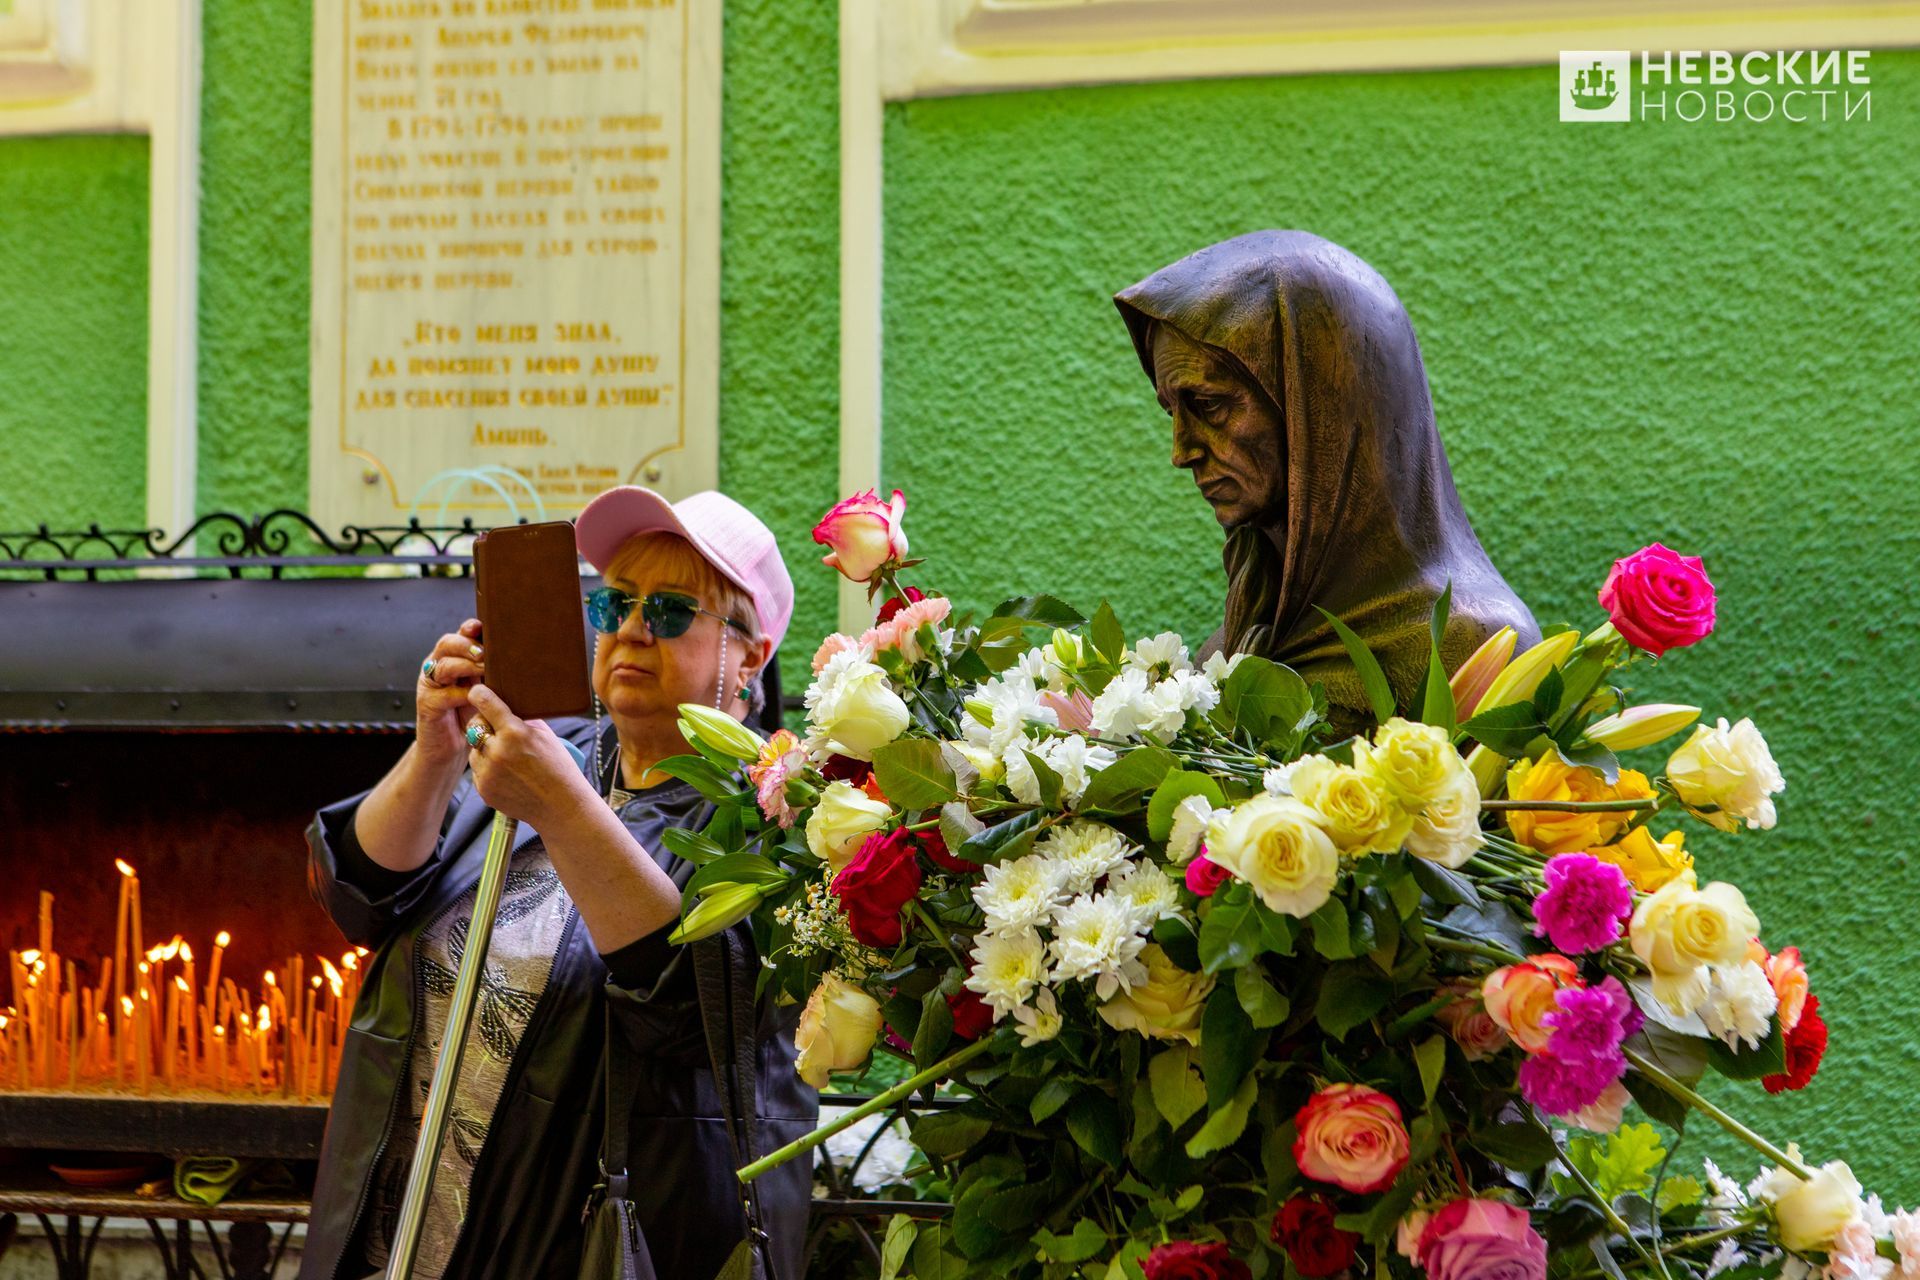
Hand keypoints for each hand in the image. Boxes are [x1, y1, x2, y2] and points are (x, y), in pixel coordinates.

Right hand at [416, 619, 484, 765]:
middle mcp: (438, 666)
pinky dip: (461, 694)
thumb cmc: (473, 714)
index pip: (459, 635)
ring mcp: (430, 685)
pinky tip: (475, 696)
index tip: (482, 626)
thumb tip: (525, 657)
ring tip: (484, 669)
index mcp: (453, 658)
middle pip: (447, 644)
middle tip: (485, 652)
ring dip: (464, 665)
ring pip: (443, 666)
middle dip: (466, 644)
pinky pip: (443, 694)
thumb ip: (494, 672)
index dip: (469, 628)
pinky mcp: (427, 704)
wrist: (451, 748)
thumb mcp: (486, 689)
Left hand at [465, 684, 589, 828]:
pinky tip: (507, 773)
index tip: (477, 692)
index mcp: (514, 733)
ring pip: (474, 749)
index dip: (479, 694)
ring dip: (485, 748)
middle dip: (483, 723)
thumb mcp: (546, 735)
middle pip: (475, 725)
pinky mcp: (483, 789)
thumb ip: (524, 719)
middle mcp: (497, 751)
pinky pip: (477, 770)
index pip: (485, 703)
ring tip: (508, 757)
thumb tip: (507, 704)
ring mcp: (488, 772)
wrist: (561, 806)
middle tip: (497, 728)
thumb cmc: (559, 768)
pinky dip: (487, 768)